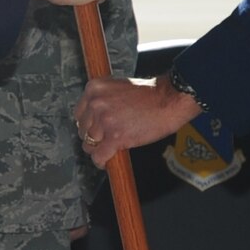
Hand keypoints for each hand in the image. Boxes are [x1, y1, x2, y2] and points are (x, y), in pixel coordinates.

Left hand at [74, 76, 201, 169]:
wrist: (169, 100)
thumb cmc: (149, 95)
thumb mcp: (118, 88)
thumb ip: (103, 100)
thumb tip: (93, 119)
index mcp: (94, 88)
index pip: (79, 114)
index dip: (88, 125)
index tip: (95, 130)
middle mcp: (96, 103)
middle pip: (82, 130)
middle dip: (93, 137)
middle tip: (105, 141)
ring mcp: (104, 121)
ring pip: (89, 145)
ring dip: (98, 150)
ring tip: (109, 150)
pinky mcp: (115, 137)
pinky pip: (99, 156)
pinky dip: (101, 162)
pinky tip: (106, 162)